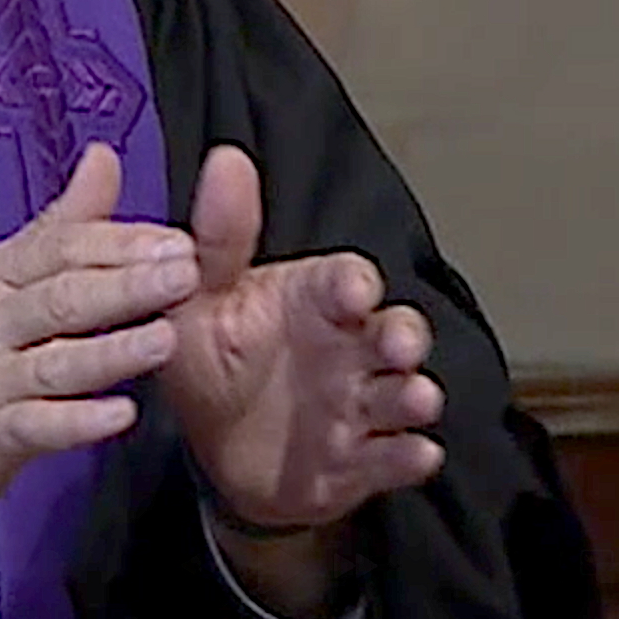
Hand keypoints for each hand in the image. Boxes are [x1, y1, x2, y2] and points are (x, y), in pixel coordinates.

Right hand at [0, 144, 197, 545]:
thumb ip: (58, 225)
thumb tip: (105, 159)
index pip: (60, 247)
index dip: (121, 243)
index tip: (177, 239)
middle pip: (62, 296)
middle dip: (127, 283)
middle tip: (186, 273)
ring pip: (55, 361)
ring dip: (113, 351)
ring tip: (166, 339)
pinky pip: (34, 426)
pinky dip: (77, 422)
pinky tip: (119, 416)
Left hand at [165, 147, 446, 545]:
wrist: (219, 450)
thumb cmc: (216, 360)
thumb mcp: (202, 301)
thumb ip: (217, 238)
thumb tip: (225, 158)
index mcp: (314, 301)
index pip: (345, 280)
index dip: (355, 284)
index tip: (355, 290)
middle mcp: (350, 348)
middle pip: (395, 332)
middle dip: (405, 337)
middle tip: (399, 345)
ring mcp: (361, 405)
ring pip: (403, 393)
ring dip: (414, 394)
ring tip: (416, 398)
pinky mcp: (363, 460)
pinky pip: (393, 457)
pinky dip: (407, 456)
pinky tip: (415, 454)